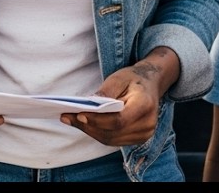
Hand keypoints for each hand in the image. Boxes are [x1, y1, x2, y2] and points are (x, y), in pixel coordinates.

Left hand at [60, 48, 177, 146]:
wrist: (151, 84)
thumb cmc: (133, 79)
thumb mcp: (119, 78)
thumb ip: (105, 91)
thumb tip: (89, 105)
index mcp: (145, 105)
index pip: (118, 120)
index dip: (98, 120)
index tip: (79, 114)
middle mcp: (147, 123)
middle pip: (112, 131)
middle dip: (88, 126)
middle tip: (67, 117)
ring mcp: (144, 134)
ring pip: (111, 139)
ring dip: (90, 131)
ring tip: (72, 120)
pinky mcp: (139, 139)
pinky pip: (114, 140)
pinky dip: (98, 133)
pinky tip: (85, 125)